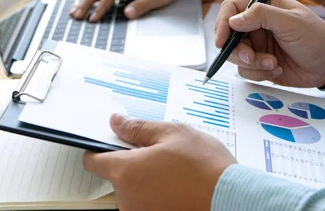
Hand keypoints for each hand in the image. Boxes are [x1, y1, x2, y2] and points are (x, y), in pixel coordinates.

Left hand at [83, 114, 235, 210]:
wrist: (231, 198)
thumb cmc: (204, 166)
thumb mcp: (172, 133)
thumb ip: (138, 128)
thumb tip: (116, 122)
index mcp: (126, 172)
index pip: (93, 161)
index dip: (99, 149)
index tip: (111, 143)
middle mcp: (127, 199)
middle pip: (118, 176)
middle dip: (133, 163)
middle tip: (160, 153)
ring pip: (134, 192)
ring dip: (147, 180)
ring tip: (175, 170)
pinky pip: (147, 204)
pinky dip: (157, 195)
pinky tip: (178, 185)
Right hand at [215, 0, 324, 86]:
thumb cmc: (316, 37)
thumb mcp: (290, 22)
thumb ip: (261, 16)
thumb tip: (233, 20)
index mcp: (263, 4)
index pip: (232, 8)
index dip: (223, 23)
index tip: (222, 41)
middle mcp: (257, 22)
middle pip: (229, 35)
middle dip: (238, 50)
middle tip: (251, 58)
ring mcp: (257, 43)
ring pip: (236, 55)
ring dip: (252, 63)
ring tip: (273, 64)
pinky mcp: (260, 62)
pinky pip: (246, 70)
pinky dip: (258, 73)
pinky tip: (277, 70)